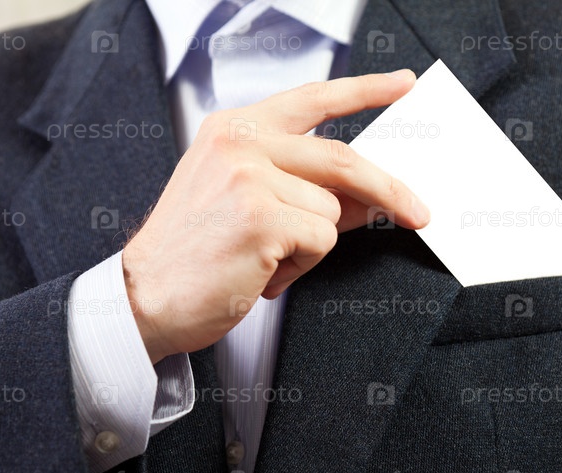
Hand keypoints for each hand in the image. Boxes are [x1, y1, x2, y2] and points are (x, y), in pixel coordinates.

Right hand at [122, 69, 429, 362]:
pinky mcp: (261, 215)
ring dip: (310, 246)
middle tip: (417, 212)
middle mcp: (240, 142)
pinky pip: (322, 238)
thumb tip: (367, 194)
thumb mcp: (245, 202)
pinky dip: (301, 265)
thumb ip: (302, 187)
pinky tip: (261, 271)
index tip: (401, 85)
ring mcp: (249, 176)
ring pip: (331, 210)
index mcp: (233, 130)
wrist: (144, 298)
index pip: (311, 99)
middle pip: (343, 158)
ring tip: (264, 258)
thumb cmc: (192, 253)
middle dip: (388, 190)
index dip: (363, 90)